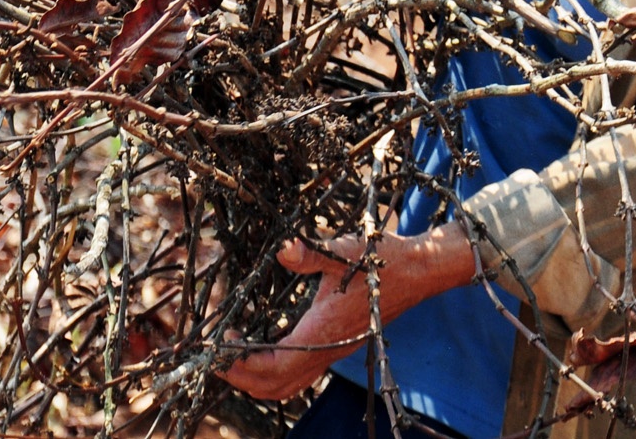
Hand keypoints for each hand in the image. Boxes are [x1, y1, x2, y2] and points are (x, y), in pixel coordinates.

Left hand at [218, 226, 474, 401]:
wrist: (418, 271)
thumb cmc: (382, 260)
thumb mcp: (344, 249)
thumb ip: (311, 251)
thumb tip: (284, 249)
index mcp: (325, 330)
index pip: (277, 364)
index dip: (243, 362)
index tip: (219, 348)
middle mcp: (330, 349)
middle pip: (279, 385)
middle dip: (244, 379)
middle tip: (217, 361)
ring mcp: (336, 350)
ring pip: (292, 384)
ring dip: (260, 380)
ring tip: (233, 362)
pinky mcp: (341, 345)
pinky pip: (304, 373)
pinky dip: (278, 373)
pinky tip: (265, 352)